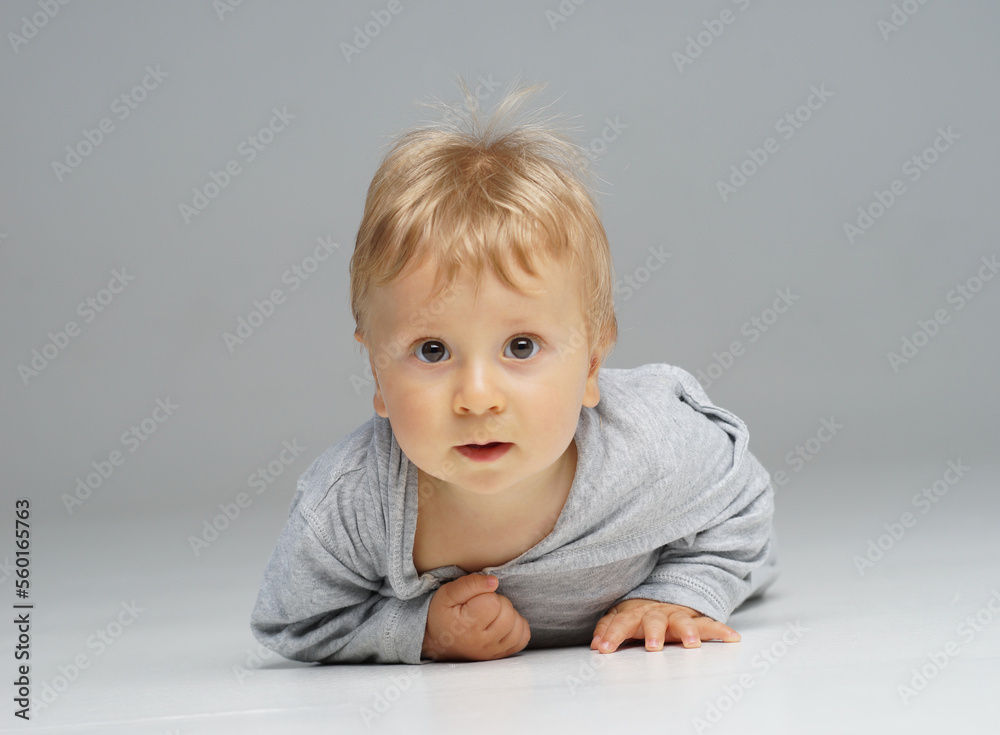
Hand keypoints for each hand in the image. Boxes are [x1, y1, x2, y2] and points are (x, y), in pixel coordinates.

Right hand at [421, 574, 530, 661]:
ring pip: (518, 626)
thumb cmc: (441, 615)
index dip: (486, 593)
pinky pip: (523, 639)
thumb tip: (494, 581)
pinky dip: (518, 627)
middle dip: (499, 602)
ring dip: (510, 614)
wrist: (437, 642)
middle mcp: (482, 642)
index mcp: (467, 626)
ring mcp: (493, 651)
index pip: (493, 602)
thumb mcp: (447, 593)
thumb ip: (470, 584)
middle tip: (482, 604)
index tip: (474, 598)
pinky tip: (504, 622)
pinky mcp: (501, 654)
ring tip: (493, 613)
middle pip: (508, 614)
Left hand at [590, 598, 740, 652]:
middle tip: (652, 647)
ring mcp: (677, 616)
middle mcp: (657, 613)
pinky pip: (710, 625)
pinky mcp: (696, 621)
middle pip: (654, 621)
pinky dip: (721, 631)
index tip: (603, 649)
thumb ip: (607, 628)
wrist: (665, 596)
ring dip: (688, 632)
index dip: (612, 634)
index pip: (621, 622)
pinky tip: (732, 637)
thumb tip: (595, 644)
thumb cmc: (640, 613)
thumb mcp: (621, 617)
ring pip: (683, 621)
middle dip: (653, 633)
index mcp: (635, 613)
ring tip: (692, 644)